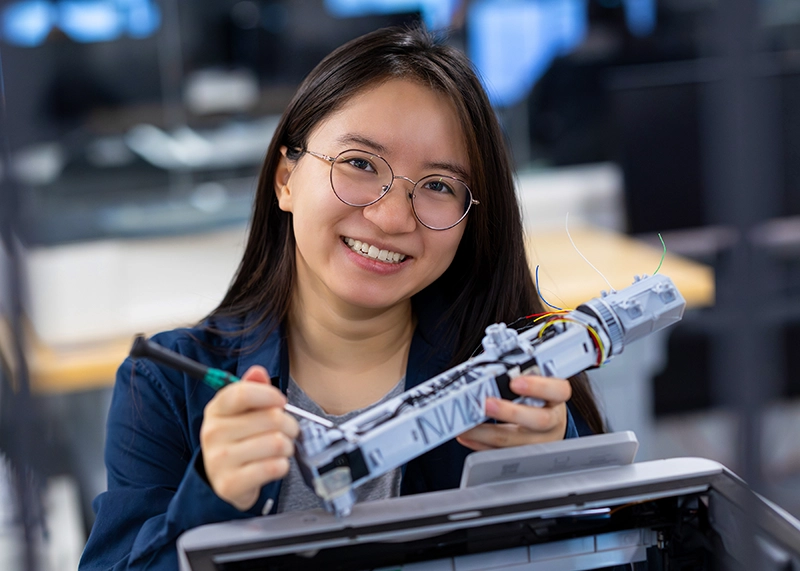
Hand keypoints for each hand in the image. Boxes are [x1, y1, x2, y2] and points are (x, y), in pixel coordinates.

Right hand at [200, 365, 298, 510]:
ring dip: (288, 446)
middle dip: (290, 425)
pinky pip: (272, 468)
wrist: (226, 479)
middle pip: (270, 419)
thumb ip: (253, 389)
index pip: (242, 394)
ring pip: (276, 443)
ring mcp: (219, 460)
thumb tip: (258, 371)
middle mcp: (213, 433)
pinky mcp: (230, 484)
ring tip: (282, 448)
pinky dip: (283, 465)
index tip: (281, 402)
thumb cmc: (241, 438)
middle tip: (289, 430)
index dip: (269, 395)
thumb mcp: (244, 411)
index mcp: (216, 409)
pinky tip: (277, 464)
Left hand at [456, 375, 570, 450]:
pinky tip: (467, 436)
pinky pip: (500, 452)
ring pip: (515, 441)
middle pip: (538, 420)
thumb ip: (516, 375)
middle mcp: (552, 421)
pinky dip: (480, 444)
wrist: (546, 422)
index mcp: (556, 398)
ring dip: (485, 432)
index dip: (539, 387)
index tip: (515, 382)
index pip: (559, 390)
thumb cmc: (535, 396)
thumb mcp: (534, 382)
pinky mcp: (523, 455)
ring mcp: (539, 441)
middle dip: (508, 412)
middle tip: (486, 404)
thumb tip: (488, 371)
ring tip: (466, 424)